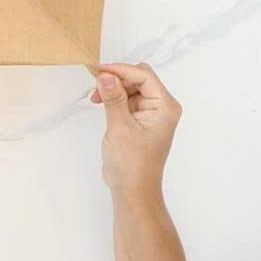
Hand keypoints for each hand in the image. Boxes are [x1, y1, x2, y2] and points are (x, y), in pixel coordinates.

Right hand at [88, 62, 180, 196]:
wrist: (133, 190)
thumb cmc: (131, 163)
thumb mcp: (120, 127)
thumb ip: (113, 98)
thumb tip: (105, 75)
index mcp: (165, 106)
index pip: (144, 76)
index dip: (121, 70)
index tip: (99, 70)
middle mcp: (162, 107)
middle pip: (140, 79)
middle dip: (117, 78)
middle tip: (96, 84)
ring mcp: (152, 114)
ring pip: (132, 88)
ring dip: (114, 89)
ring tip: (96, 98)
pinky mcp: (141, 120)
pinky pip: (128, 101)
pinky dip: (115, 99)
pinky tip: (101, 103)